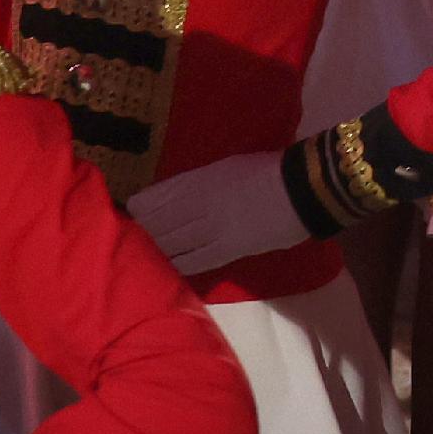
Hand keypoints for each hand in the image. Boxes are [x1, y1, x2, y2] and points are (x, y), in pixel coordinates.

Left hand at [132, 147, 316, 274]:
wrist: (301, 191)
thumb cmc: (265, 170)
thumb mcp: (225, 166)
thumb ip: (197, 183)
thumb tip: (174, 198)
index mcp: (198, 179)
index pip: (155, 199)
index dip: (139, 208)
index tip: (131, 213)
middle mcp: (198, 205)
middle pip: (158, 224)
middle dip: (143, 231)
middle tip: (132, 238)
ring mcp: (211, 230)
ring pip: (171, 244)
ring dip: (157, 249)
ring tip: (146, 254)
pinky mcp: (226, 250)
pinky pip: (192, 261)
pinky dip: (177, 264)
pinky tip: (168, 267)